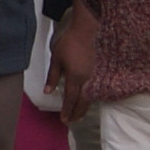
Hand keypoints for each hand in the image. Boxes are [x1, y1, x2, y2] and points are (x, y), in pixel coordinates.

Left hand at [50, 7, 98, 123]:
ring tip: (79, 114)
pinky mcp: (102, 71)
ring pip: (91, 97)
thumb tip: (47, 92)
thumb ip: (52, 77)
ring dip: (85, 107)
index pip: (70, 99)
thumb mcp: (56, 59)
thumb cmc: (70, 41)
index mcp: (75, 77)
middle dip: (77, 113)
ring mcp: (97, 76)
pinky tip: (89, 100)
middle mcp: (88, 80)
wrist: (89, 28)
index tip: (64, 120)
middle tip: (71, 121)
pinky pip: (97, 89)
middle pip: (83, 102)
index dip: (67, 111)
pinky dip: (92, 98)